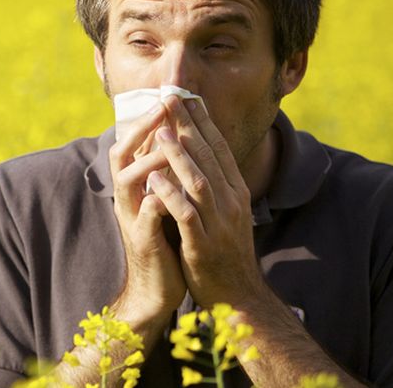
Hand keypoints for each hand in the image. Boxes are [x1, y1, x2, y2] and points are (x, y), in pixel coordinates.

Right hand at [108, 101, 186, 322]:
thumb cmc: (166, 241)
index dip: (148, 119)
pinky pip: (144, 217)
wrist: (158, 287)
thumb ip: (165, 174)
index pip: (134, 144)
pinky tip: (168, 192)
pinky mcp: (142, 241)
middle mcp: (128, 197)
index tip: (169, 96)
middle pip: (122, 154)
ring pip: (129, 181)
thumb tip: (175, 139)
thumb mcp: (165, 201)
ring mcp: (131, 218)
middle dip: (141, 129)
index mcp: (135, 186)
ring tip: (169, 143)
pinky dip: (154, 203)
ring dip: (148, 161)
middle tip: (162, 106)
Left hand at [147, 95, 268, 306]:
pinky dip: (171, 195)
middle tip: (171, 98)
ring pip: (199, 181)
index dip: (203, 121)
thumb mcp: (226, 213)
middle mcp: (231, 203)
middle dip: (189, 126)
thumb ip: (215, 184)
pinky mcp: (202, 245)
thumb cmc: (224, 251)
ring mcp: (219, 224)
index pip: (219, 148)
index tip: (187, 96)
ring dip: (179, 155)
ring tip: (162, 131)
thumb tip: (199, 152)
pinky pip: (186, 215)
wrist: (237, 296)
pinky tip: (155, 179)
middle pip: (209, 157)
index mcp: (236, 192)